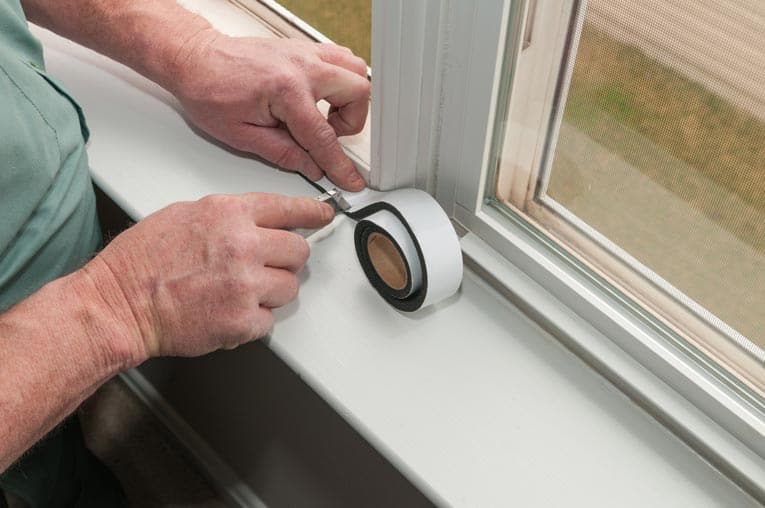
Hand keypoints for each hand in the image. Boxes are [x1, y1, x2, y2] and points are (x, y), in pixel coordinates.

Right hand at [81, 193, 332, 363]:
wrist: (118, 304)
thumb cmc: (141, 261)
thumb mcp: (184, 215)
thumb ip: (228, 217)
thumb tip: (258, 223)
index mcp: (229, 214)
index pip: (288, 208)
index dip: (312, 213)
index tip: (324, 216)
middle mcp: (243, 245)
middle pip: (299, 252)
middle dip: (287, 261)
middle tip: (266, 267)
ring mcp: (245, 284)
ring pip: (290, 288)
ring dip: (271, 292)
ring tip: (237, 293)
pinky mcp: (242, 320)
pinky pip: (269, 320)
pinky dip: (253, 321)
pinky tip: (227, 312)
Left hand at [171, 31, 368, 190]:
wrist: (194, 60)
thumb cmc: (208, 90)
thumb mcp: (242, 135)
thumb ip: (283, 153)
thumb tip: (311, 166)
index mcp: (286, 90)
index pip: (324, 136)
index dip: (340, 165)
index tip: (349, 179)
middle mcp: (301, 66)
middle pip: (357, 93)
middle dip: (350, 122)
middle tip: (330, 136)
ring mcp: (305, 52)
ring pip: (355, 70)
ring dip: (349, 98)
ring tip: (327, 115)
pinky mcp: (303, 48)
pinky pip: (340, 59)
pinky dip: (340, 79)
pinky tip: (322, 96)